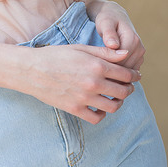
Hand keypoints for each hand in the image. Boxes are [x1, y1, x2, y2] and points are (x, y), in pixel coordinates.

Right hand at [20, 43, 141, 123]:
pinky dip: (102, 114)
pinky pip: (97, 118)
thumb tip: (126, 53)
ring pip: (113, 107)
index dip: (134, 75)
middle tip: (127, 86)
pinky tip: (99, 107)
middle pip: (123, 91)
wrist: (32, 70)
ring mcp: (85, 98)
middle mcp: (93, 83)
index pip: (126, 74)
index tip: (135, 75)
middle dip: (129, 89)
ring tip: (115, 97)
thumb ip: (105, 52)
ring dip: (118, 102)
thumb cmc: (56, 55)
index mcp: (96, 66)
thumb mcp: (81, 48)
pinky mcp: (75, 109)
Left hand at [92, 1, 144, 70]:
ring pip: (127, 71)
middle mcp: (140, 48)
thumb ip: (109, 33)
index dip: (107, 64)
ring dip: (115, 72)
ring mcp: (140, 55)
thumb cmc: (108, 18)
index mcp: (133, 40)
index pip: (121, 60)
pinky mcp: (138, 59)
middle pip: (125, 68)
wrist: (115, 16)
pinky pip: (129, 71)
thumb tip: (114, 45)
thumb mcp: (105, 23)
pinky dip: (119, 72)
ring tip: (101, 68)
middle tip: (95, 67)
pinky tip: (108, 69)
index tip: (94, 63)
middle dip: (111, 69)